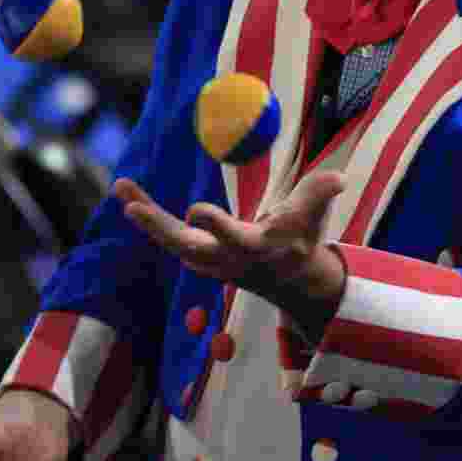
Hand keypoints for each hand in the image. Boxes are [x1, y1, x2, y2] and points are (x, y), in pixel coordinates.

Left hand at [113, 171, 347, 326]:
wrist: (289, 281)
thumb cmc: (301, 240)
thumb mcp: (314, 219)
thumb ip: (321, 194)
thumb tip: (339, 179)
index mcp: (256, 248)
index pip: (232, 240)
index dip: (214, 227)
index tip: (195, 210)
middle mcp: (226, 258)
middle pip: (186, 247)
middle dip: (158, 229)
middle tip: (131, 207)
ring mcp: (208, 260)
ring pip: (170, 240)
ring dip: (145, 215)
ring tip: (122, 186)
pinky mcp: (197, 254)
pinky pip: (166, 233)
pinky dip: (147, 214)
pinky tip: (129, 193)